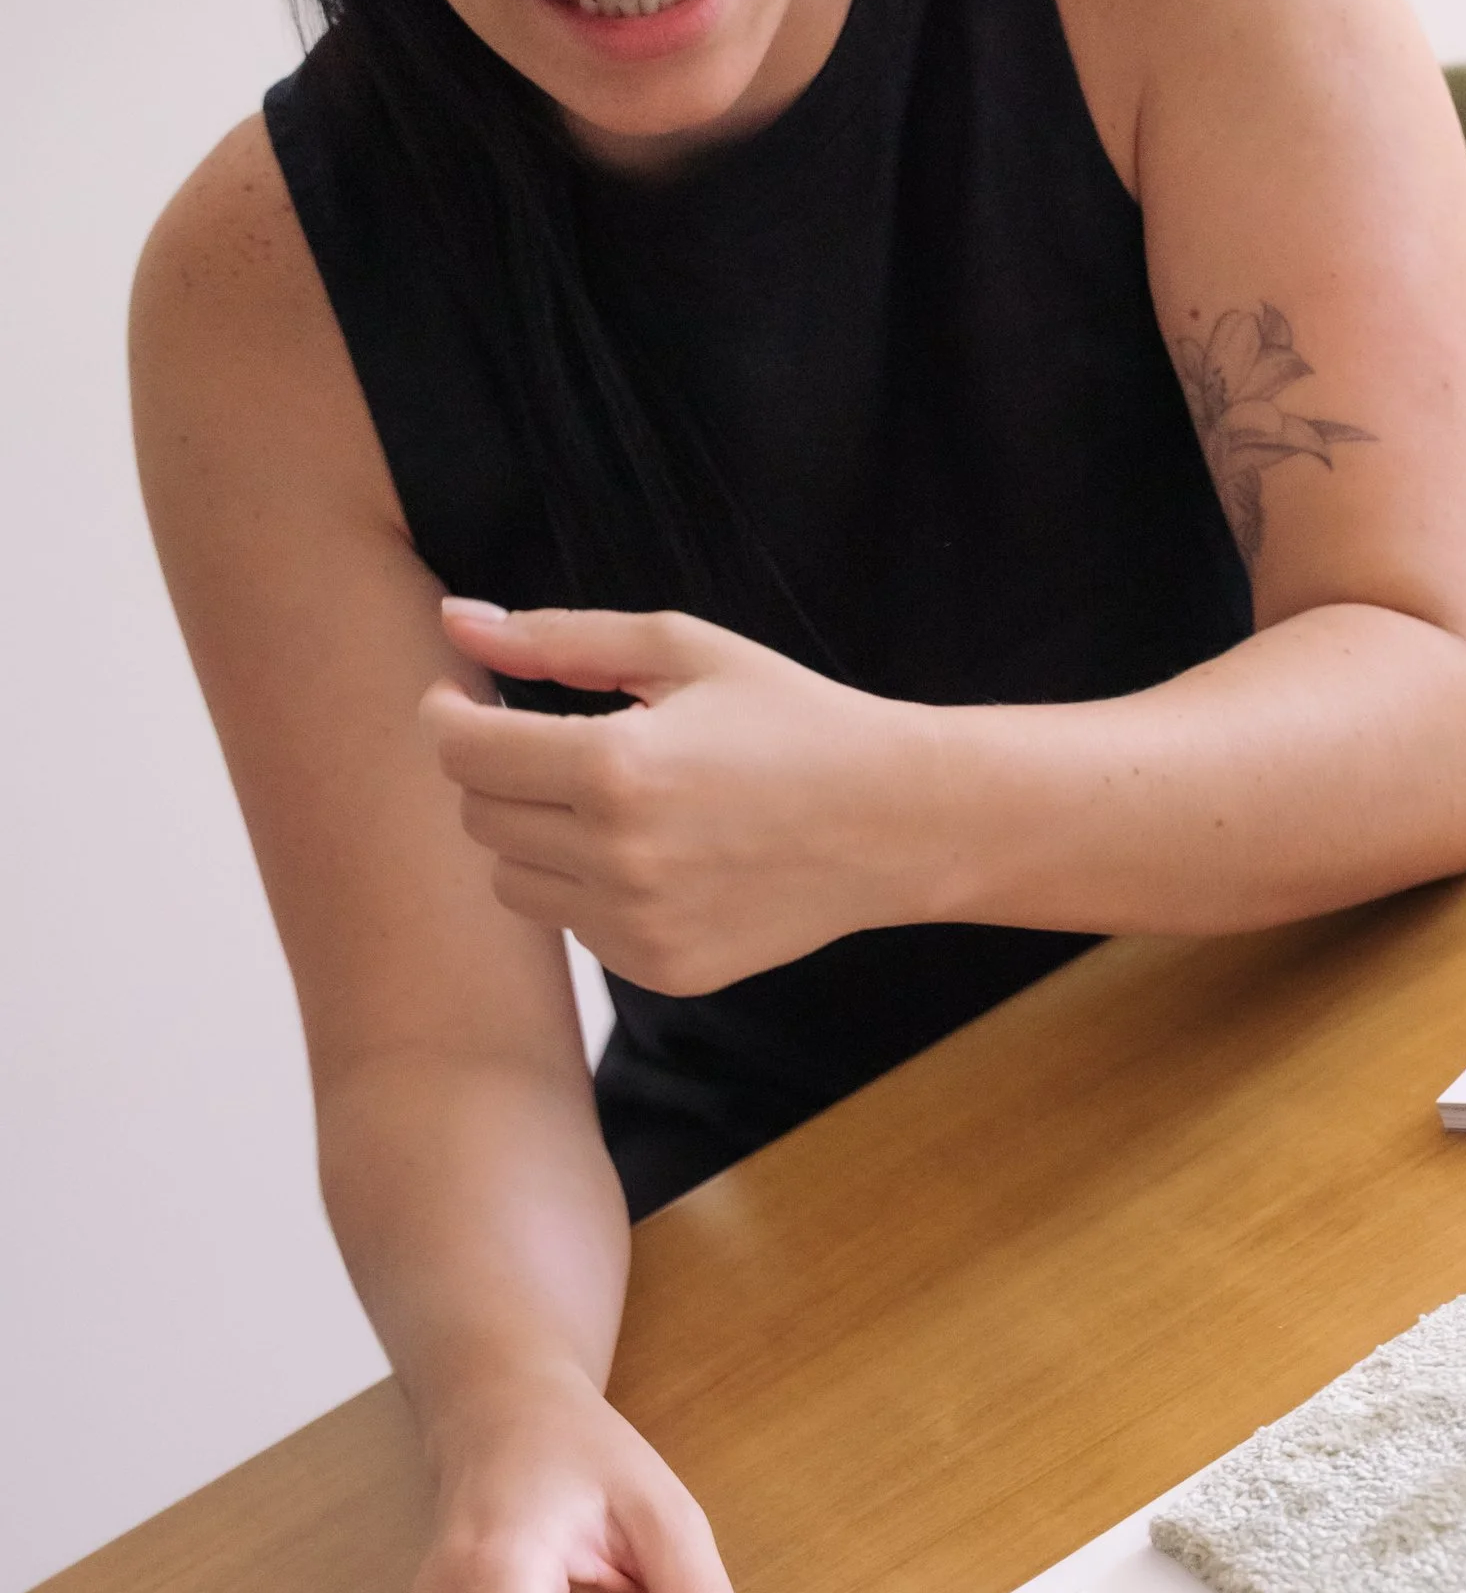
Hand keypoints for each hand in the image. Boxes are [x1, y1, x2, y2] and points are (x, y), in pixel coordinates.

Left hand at [422, 601, 949, 994]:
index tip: (462, 697)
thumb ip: (556, 638)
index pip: (462, 752)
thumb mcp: (680, 651)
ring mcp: (639, 928)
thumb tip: (456, 622)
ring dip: (534, 835)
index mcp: (614, 768)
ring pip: (513, 882)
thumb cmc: (791, 721)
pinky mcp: (662, 970)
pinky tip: (651, 856)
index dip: (444, 715)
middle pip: (479, 817)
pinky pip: (574, 927)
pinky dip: (587, 889)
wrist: (894, 825)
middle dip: (494, 771)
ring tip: (603, 802)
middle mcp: (617, 860)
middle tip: (548, 742)